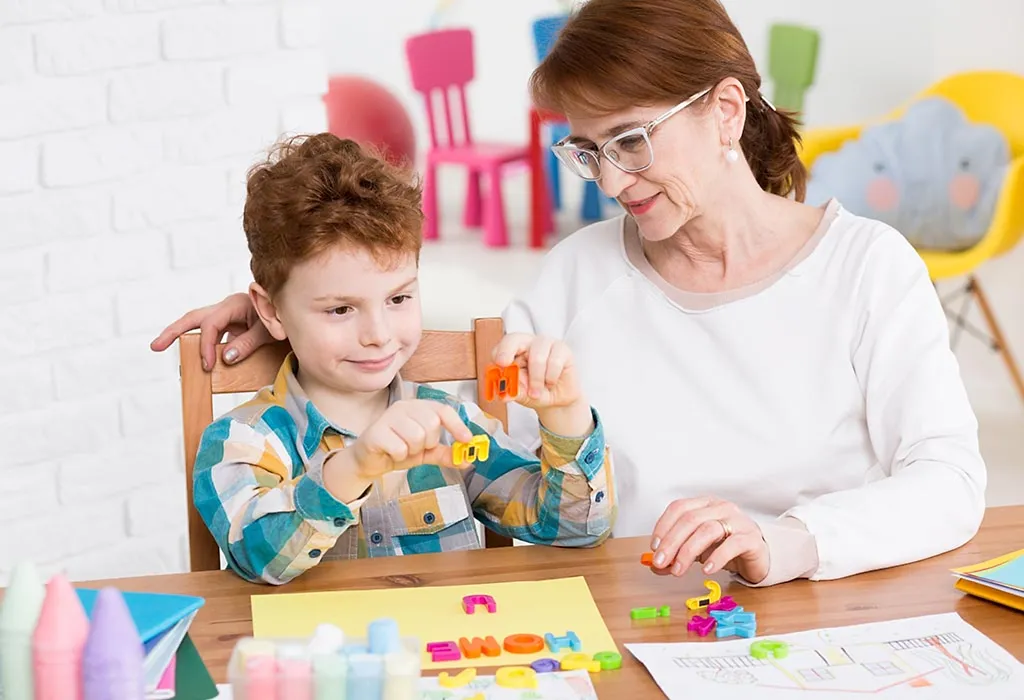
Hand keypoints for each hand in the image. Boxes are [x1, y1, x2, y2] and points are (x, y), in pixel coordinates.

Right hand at [149, 292, 273, 370]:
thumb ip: (248, 343)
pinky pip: (210, 334)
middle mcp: (226, 308)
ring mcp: (226, 317)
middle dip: (173, 331)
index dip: (206, 345)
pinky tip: (198, 360)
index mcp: (235, 305)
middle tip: (155, 346)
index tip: (207, 365)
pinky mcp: (229, 326)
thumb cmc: (282, 318)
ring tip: (162, 347)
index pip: (211, 325)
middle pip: (193, 318)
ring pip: (198, 324)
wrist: (292, 312)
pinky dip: (202, 345)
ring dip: (181, 336)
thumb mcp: (269, 331)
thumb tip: (225, 358)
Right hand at [331, 400, 474, 490]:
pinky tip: (391, 452)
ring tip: (402, 450)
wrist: (368, 461)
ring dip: (412, 450)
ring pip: (416, 436)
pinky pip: (400, 447)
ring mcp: (388, 417)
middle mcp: (403, 407)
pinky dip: (399, 456)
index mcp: (418, 408)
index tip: (467, 439)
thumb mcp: (426, 453)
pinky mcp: (376, 432)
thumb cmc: (396, 450)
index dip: (457, 425)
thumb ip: (445, 454)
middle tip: (416, 447)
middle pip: (431, 424)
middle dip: (428, 443)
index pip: (443, 410)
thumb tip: (467, 459)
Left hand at [491, 333, 581, 409]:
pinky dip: (551, 377)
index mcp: (513, 351)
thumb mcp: (521, 395)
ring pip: (536, 356)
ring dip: (535, 379)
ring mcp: (546, 344)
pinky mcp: (563, 349)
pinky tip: (550, 383)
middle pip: (515, 339)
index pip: (502, 346)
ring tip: (536, 392)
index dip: (499, 353)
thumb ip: (512, 392)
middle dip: (507, 351)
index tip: (498, 365)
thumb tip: (503, 395)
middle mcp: (528, 343)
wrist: (557, 400)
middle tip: (503, 364)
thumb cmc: (535, 392)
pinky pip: (554, 361)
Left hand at [649, 497, 769, 583]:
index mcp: (704, 504)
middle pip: (690, 519)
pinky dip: (717, 557)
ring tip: (678, 570)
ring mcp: (737, 521)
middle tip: (660, 562)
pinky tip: (706, 570)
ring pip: (708, 530)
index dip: (663, 526)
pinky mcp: (751, 538)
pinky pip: (732, 544)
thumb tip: (655, 566)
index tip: (654, 547)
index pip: (679, 507)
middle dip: (671, 542)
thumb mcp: (697, 550)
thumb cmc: (725, 547)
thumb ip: (675, 556)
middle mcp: (720, 508)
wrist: (759, 555)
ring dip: (688, 551)